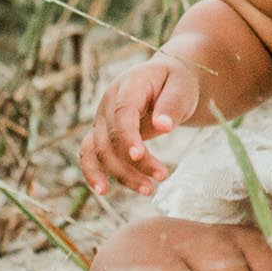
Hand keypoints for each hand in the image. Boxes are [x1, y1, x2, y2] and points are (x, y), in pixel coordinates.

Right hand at [79, 53, 200, 197]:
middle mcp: (108, 102)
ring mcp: (101, 118)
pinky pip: (89, 154)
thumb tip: (163, 127)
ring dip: (121, 174)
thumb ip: (172, 104)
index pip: (122, 113)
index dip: (127, 136)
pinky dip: (93, 173)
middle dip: (133, 163)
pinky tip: (104, 191)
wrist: (166, 79)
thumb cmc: (175, 82)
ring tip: (148, 191)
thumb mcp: (182, 86)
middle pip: (111, 138)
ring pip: (100, 152)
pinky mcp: (101, 133)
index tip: (138, 156)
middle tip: (162, 177)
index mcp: (129, 85)